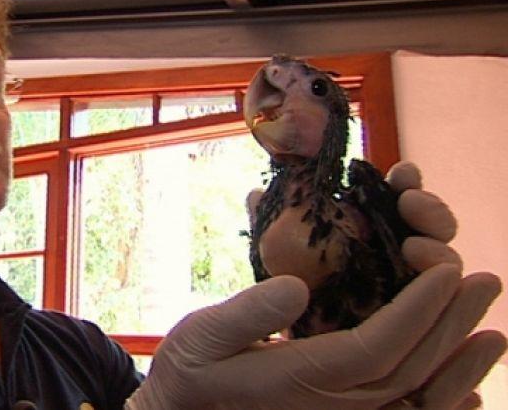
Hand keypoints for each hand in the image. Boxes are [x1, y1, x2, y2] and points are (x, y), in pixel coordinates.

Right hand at [126, 267, 503, 409]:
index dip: (418, 309)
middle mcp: (331, 403)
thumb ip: (246, 314)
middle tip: (485, 281)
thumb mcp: (202, 334)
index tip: (446, 271)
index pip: (379, 345)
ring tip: (492, 328)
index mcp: (302, 378)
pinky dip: (439, 398)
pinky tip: (465, 388)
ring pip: (414, 393)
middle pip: (410, 368)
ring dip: (457, 359)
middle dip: (452, 323)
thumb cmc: (190, 370)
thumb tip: (298, 286)